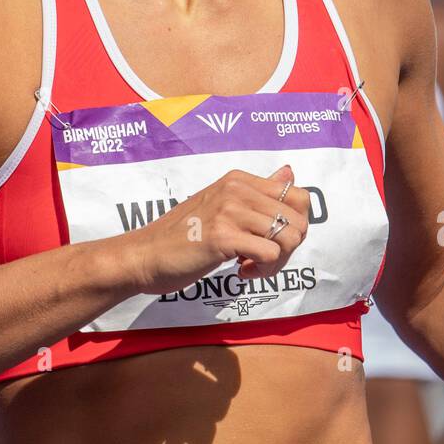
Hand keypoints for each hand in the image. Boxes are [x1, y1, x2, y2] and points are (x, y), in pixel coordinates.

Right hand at [122, 165, 310, 295]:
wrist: (144, 255)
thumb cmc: (182, 235)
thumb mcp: (221, 205)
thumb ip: (257, 192)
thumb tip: (289, 172)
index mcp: (239, 180)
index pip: (299, 196)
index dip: (294, 225)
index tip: (271, 240)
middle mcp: (236, 189)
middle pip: (299, 220)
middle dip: (289, 248)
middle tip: (263, 259)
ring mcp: (229, 211)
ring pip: (288, 238)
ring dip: (276, 263)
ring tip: (251, 266)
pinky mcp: (222, 237)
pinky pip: (270, 254)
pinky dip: (262, 271)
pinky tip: (240, 271)